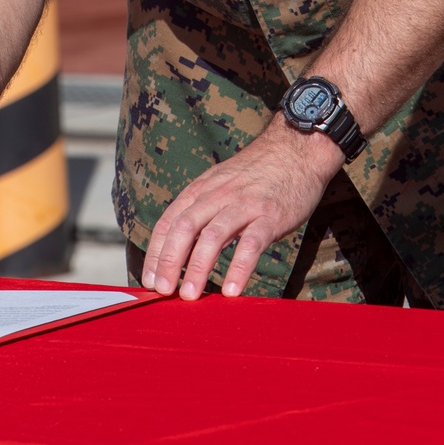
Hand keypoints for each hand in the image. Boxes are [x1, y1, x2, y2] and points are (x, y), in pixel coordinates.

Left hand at [141, 118, 343, 299]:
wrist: (295, 149)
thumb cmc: (257, 174)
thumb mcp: (221, 184)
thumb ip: (203, 210)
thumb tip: (181, 248)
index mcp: (202, 190)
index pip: (169, 221)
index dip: (155, 252)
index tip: (148, 280)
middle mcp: (218, 195)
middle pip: (184, 227)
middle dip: (169, 261)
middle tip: (162, 291)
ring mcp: (244, 204)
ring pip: (213, 235)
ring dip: (198, 267)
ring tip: (191, 296)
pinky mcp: (270, 215)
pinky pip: (251, 243)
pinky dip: (239, 267)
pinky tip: (232, 290)